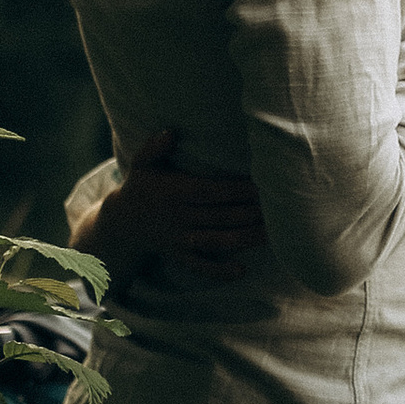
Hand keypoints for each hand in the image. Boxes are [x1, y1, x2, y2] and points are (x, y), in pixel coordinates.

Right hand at [76, 130, 265, 290]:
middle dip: (252, 213)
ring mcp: (180, 239)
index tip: (265, 185)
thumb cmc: (140, 187)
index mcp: (174, 192)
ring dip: (246, 239)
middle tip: (283, 209)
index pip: (212, 191)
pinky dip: (219, 271)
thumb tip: (170, 132)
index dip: (239, 190)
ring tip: (275, 235)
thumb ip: (154, 148)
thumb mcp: (140, 164)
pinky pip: (200, 266)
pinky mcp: (180, 256)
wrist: (121, 225)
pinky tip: (242, 271)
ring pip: (217, 241)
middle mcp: (179, 217)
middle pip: (222, 216)